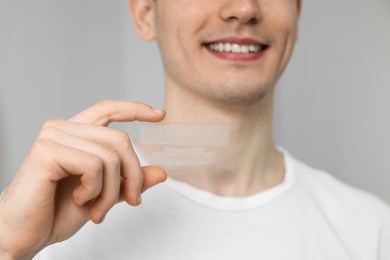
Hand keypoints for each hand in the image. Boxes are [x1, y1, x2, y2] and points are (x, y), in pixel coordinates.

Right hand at [0, 100, 166, 258]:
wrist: (25, 236)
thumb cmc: (57, 213)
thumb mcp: (104, 195)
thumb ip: (129, 181)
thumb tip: (161, 172)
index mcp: (74, 133)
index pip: (108, 110)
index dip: (135, 109)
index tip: (160, 114)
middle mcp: (62, 128)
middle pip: (120, 139)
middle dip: (132, 175)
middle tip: (131, 201)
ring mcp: (53, 137)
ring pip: (110, 155)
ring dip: (112, 190)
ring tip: (98, 209)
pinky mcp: (46, 151)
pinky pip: (94, 165)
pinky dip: (95, 189)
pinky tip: (79, 199)